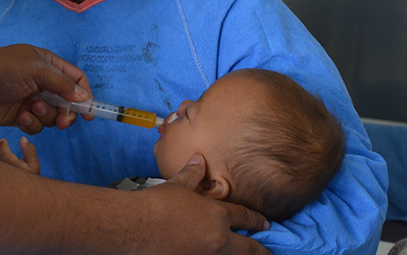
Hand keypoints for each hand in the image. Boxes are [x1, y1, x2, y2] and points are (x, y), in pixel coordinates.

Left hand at [0, 43, 91, 134]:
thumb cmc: (3, 69)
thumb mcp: (36, 70)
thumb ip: (62, 83)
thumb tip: (84, 97)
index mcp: (49, 65)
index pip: (76, 79)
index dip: (85, 95)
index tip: (90, 113)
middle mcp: (43, 83)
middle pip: (68, 102)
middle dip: (66, 113)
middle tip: (62, 122)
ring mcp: (32, 100)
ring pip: (53, 117)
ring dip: (45, 116)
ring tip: (31, 109)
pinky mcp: (22, 116)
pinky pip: (37, 126)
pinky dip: (31, 123)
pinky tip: (20, 116)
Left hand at [0, 137, 40, 173]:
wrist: (21, 192)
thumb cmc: (28, 176)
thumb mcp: (34, 164)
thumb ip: (30, 150)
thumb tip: (22, 138)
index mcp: (16, 169)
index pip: (5, 155)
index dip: (3, 145)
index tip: (3, 140)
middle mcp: (4, 174)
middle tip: (4, 149)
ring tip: (2, 157)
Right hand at [143, 154, 271, 254]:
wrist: (137, 226)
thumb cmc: (156, 204)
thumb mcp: (178, 185)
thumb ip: (193, 174)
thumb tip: (199, 160)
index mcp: (217, 215)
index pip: (246, 217)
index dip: (258, 221)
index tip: (266, 224)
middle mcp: (218, 238)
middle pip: (250, 249)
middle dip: (262, 251)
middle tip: (269, 253)